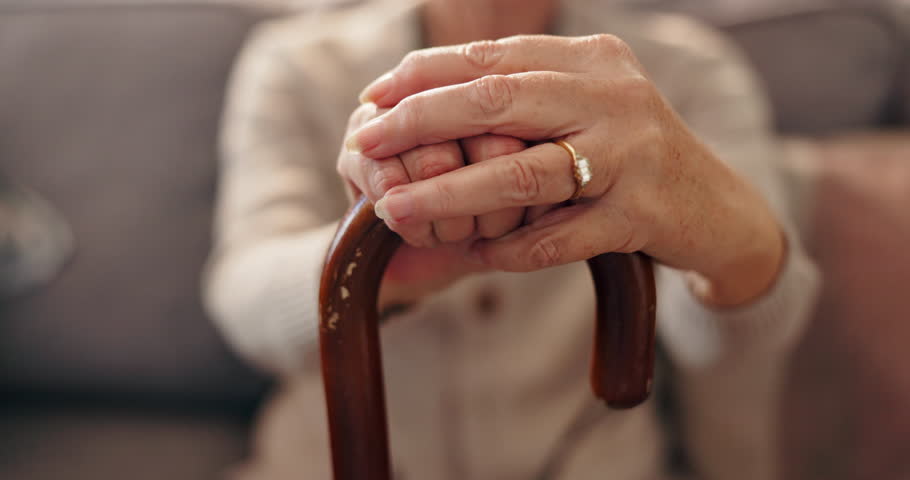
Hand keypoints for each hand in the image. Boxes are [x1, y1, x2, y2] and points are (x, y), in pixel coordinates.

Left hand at [347, 35, 784, 306]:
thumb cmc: (631, 156)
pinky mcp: (641, 215)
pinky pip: (557, 238)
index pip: (492, 57)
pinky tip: (471, 256)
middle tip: (364, 139)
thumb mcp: (587, 106)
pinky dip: (508, 250)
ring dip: (448, 195)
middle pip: (497, 102)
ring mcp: (631, 156)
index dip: (425, 75)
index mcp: (591, 61)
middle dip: (420, 121)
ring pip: (521, 174)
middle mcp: (613, 98)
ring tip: (393, 210)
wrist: (716, 208)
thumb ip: (525, 95)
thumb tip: (425, 96)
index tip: (375, 96)